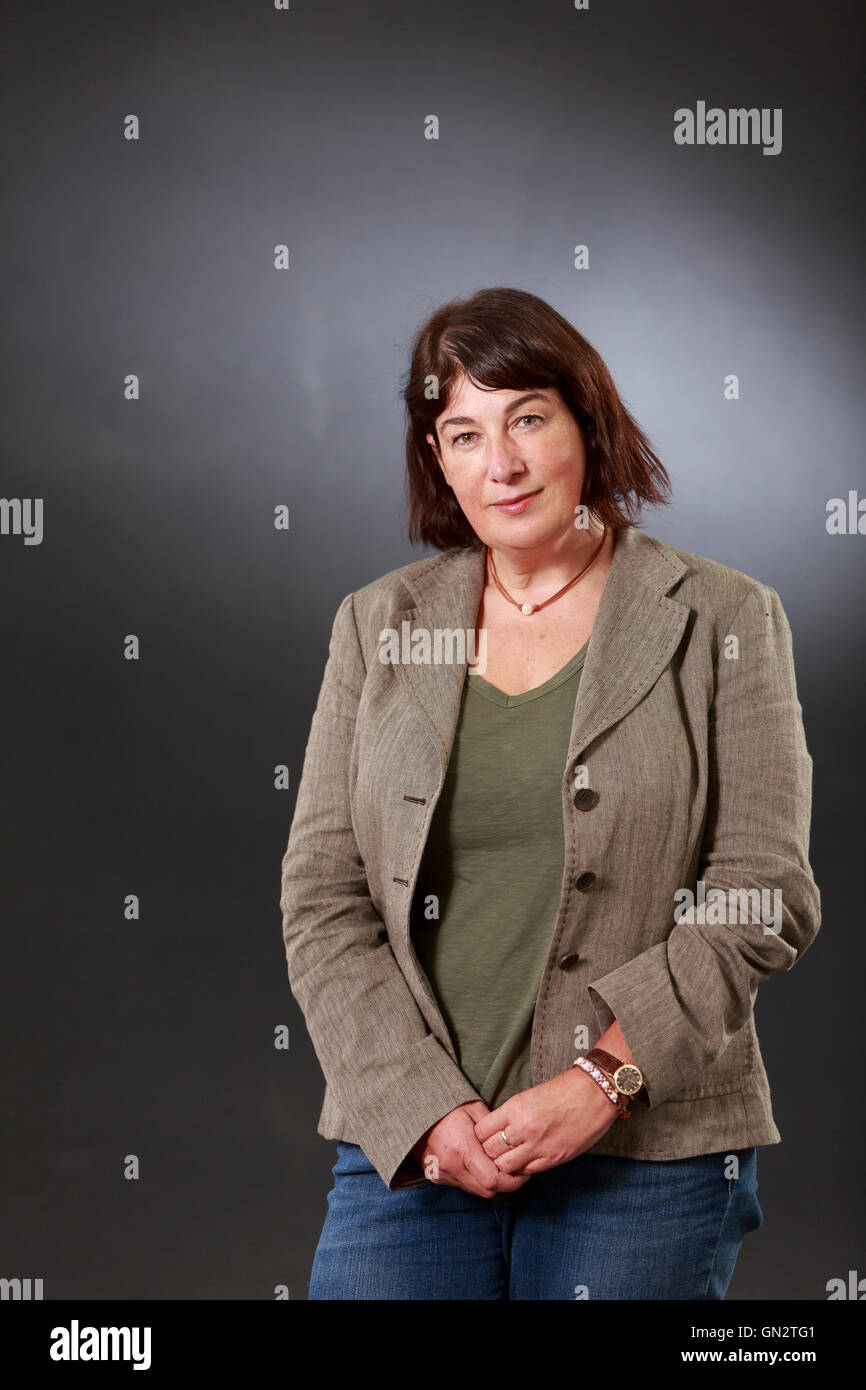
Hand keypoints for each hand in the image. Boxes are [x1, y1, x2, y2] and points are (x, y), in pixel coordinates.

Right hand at [412, 1100, 531, 1197]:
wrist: (415, 1113)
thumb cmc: (447, 1108)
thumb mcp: (475, 1109)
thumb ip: (494, 1128)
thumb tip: (512, 1142)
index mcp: (462, 1149)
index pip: (493, 1180)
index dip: (512, 1180)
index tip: (522, 1172)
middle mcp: (451, 1166)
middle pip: (487, 1190)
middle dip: (505, 1184)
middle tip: (516, 1171)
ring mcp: (442, 1174)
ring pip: (476, 1191)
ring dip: (489, 1183)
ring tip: (498, 1167)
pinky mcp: (436, 1177)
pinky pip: (463, 1186)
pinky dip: (475, 1180)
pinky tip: (479, 1166)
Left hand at [473, 1066, 620, 1175]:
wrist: (595, 1093)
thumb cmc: (565, 1090)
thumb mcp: (530, 1096)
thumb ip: (512, 1115)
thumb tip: (497, 1131)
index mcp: (515, 1108)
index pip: (481, 1131)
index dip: (481, 1136)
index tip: (486, 1136)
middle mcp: (523, 1128)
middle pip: (489, 1151)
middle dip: (489, 1152)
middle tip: (496, 1149)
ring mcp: (538, 1146)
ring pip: (504, 1166)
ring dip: (504, 1163)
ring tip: (510, 1157)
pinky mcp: (553, 1158)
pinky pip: (526, 1171)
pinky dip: (522, 1169)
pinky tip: (525, 1161)